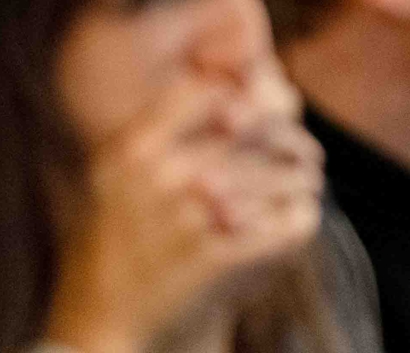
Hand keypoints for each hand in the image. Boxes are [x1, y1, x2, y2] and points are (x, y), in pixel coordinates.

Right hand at [45, 71, 322, 352]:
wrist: (103, 334)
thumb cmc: (121, 249)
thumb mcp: (120, 178)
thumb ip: (178, 124)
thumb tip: (272, 81)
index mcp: (132, 150)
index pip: (215, 88)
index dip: (254, 96)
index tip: (271, 112)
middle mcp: (159, 176)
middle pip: (265, 124)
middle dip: (293, 141)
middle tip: (307, 157)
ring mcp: (190, 217)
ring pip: (288, 172)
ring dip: (301, 182)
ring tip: (303, 188)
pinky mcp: (220, 260)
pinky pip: (292, 221)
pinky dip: (299, 221)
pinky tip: (293, 223)